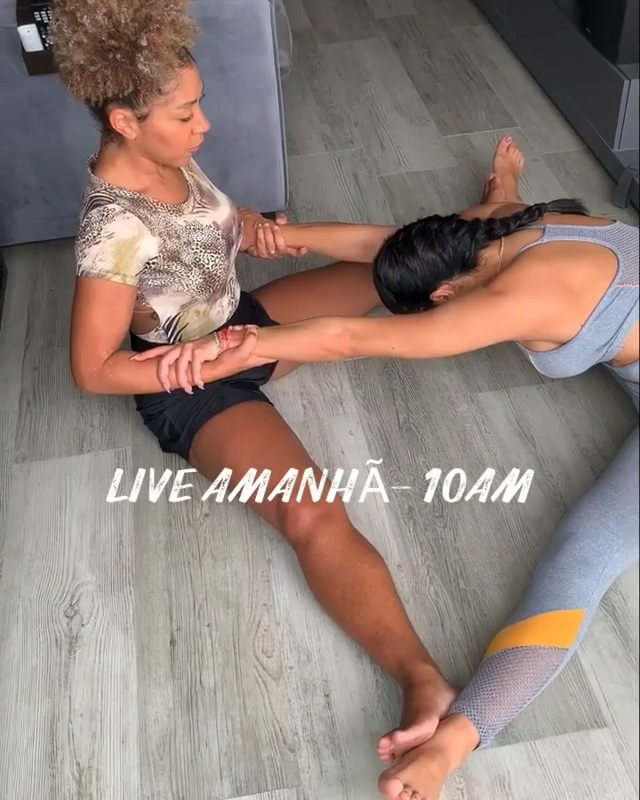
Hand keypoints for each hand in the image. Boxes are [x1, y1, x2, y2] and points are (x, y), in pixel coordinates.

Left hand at [129, 327, 255, 392]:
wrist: (235, 344)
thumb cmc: (218, 353)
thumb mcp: (200, 359)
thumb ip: (188, 364)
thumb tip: (179, 376)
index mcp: (181, 347)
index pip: (160, 350)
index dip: (147, 355)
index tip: (133, 360)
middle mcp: (184, 346)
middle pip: (165, 358)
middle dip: (162, 374)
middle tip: (164, 387)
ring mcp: (192, 347)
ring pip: (179, 365)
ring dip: (182, 380)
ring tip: (186, 389)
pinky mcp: (202, 350)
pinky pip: (194, 367)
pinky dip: (196, 377)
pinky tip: (199, 384)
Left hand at [238, 208, 306, 258]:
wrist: (252, 233)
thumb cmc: (267, 230)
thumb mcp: (276, 223)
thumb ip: (281, 219)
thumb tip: (281, 220)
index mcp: (286, 246)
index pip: (296, 252)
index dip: (300, 251)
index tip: (303, 248)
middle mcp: (278, 252)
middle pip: (282, 248)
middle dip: (278, 236)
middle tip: (275, 227)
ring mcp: (269, 254)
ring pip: (270, 247)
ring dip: (267, 234)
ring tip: (265, 225)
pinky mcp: (260, 254)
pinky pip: (261, 246)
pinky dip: (260, 235)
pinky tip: (259, 228)